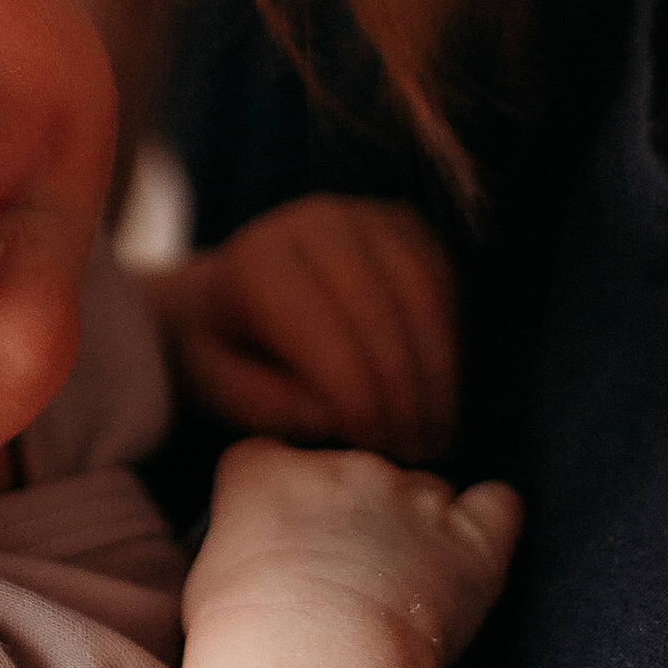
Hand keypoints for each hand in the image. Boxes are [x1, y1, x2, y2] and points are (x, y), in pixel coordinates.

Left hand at [142, 196, 458, 460]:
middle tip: (414, 449)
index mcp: (256, 261)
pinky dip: (447, 341)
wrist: (240, 291)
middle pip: (376, 307)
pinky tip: (439, 393)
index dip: (352, 392)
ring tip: (433, 432)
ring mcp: (365, 218)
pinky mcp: (405, 226)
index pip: (317, 326)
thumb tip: (331, 414)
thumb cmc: (231, 349)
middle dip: (402, 388)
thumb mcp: (220, 385)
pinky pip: (442, 281)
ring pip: (420, 291)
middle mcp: (313, 223)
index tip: (371, 442)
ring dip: (435, 370)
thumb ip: (266, 404)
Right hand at [183, 439, 522, 667]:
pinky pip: (497, 506)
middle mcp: (342, 465)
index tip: (281, 539)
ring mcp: (411, 495)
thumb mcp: (203, 579)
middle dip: (354, 516)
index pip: (271, 459)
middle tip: (343, 582)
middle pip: (355, 472)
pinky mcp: (468, 537)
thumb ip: (233, 544)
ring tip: (403, 591)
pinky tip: (473, 551)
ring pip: (424, 491)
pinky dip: (489, 520)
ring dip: (417, 528)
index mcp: (265, 470)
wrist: (312, 657)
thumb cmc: (242, 638)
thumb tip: (243, 555)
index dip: (280, 498)